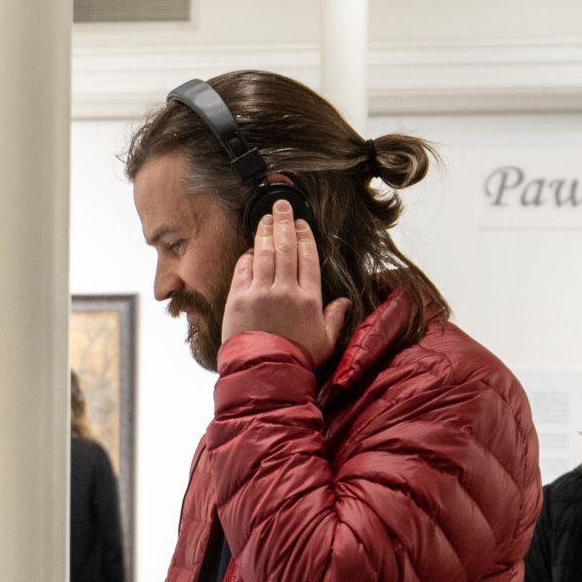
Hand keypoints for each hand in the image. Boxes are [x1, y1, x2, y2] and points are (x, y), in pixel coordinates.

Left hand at [220, 198, 352, 367]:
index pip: (308, 258)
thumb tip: (344, 302)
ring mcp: (260, 293)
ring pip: (264, 253)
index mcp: (309, 298)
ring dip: (264, 233)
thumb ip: (334, 318)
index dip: (304, 237)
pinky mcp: (238, 300)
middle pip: (286, 248)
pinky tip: (251, 250)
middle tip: (281, 206)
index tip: (301, 224)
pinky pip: (243, 270)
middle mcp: (285, 291)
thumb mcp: (325, 341)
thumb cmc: (298, 360)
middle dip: (284, 223)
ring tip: (265, 219)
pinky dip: (247, 257)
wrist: (266, 375)